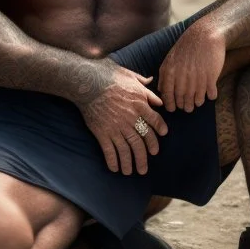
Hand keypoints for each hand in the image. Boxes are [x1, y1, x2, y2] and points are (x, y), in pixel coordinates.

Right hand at [75, 59, 167, 175]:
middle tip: (148, 160)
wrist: (88, 83)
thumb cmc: (109, 76)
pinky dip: (113, 161)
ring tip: (132, 172)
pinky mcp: (102, 133)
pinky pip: (110, 151)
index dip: (159, 130)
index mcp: (139, 104)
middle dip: (146, 154)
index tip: (161, 137)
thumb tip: (155, 92)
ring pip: (128, 150)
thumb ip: (144, 87)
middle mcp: (130, 119)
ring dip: (131, 163)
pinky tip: (115, 168)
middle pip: (142, 141)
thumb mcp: (131, 77)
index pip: (155, 121)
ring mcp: (116, 128)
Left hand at [158, 21, 225, 111]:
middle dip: (184, 106)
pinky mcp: (211, 76)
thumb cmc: (187, 46)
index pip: (167, 94)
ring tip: (197, 103)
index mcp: (170, 71)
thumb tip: (161, 90)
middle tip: (187, 108)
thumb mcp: (170, 57)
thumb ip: (164, 74)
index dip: (170, 104)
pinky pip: (210, 94)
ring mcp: (197, 77)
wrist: (205, 34)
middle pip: (182, 99)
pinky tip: (210, 95)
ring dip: (196, 103)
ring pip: (196, 99)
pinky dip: (210, 96)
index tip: (173, 108)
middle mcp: (182, 76)